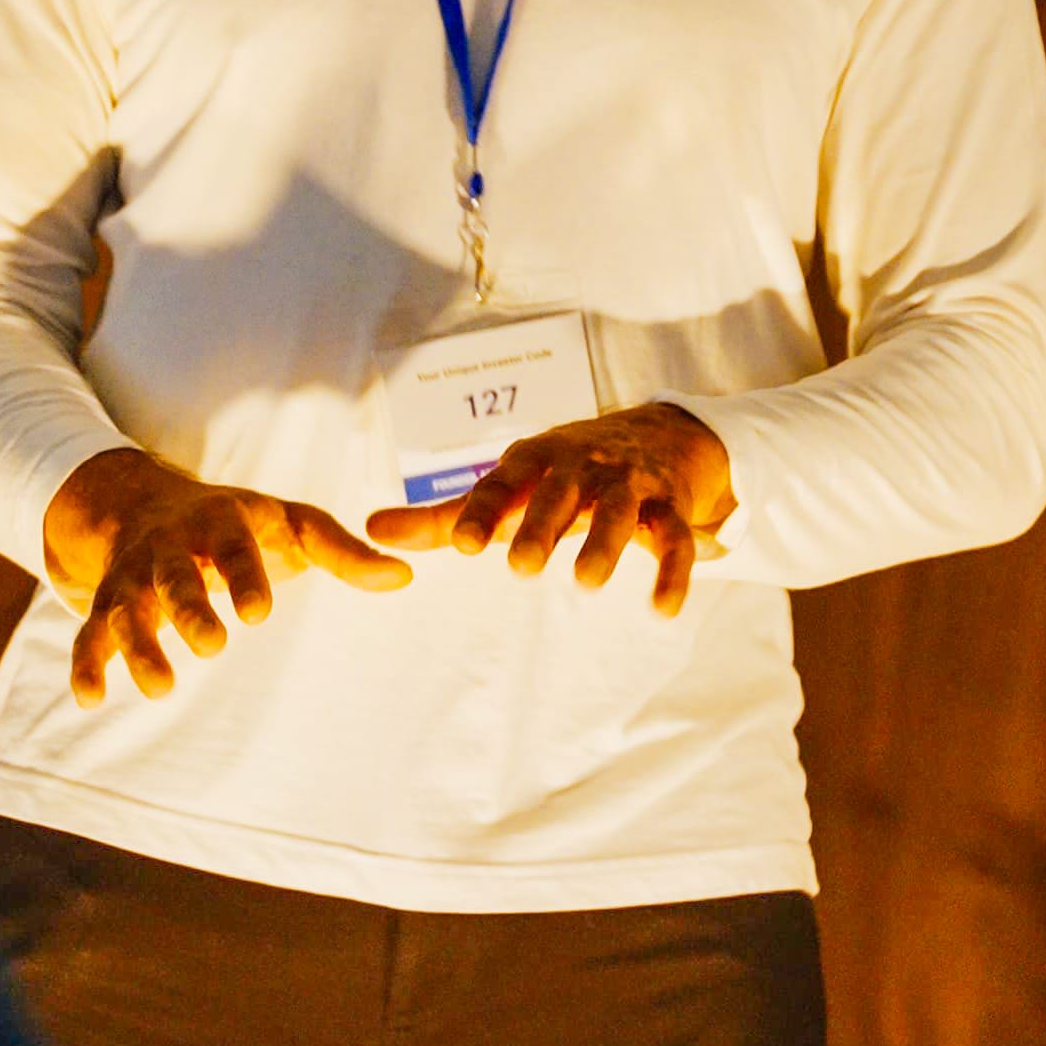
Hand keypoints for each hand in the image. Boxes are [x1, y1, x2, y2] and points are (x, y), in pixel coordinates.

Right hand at [47, 446, 418, 704]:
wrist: (147, 503)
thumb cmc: (239, 524)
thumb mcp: (293, 525)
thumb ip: (344, 553)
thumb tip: (405, 577)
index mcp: (220, 522)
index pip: (231, 545)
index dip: (243, 574)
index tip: (258, 612)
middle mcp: (169, 547)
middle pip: (173, 576)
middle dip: (189, 609)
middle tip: (213, 646)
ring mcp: (134, 577)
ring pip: (127, 610)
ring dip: (139, 646)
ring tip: (162, 689)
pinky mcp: (107, 605)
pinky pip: (88, 633)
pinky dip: (85, 665)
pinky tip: (91, 700)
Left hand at [367, 401, 732, 618]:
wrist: (661, 434)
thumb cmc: (565, 473)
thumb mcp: (509, 486)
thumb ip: (444, 515)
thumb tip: (369, 529)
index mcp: (537, 459)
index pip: (505, 482)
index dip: (481, 510)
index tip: (459, 547)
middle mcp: (583, 467)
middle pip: (562, 493)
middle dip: (541, 526)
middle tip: (519, 567)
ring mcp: (631, 485)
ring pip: (620, 512)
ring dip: (604, 544)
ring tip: (584, 583)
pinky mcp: (670, 509)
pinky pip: (675, 540)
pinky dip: (671, 573)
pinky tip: (661, 611)